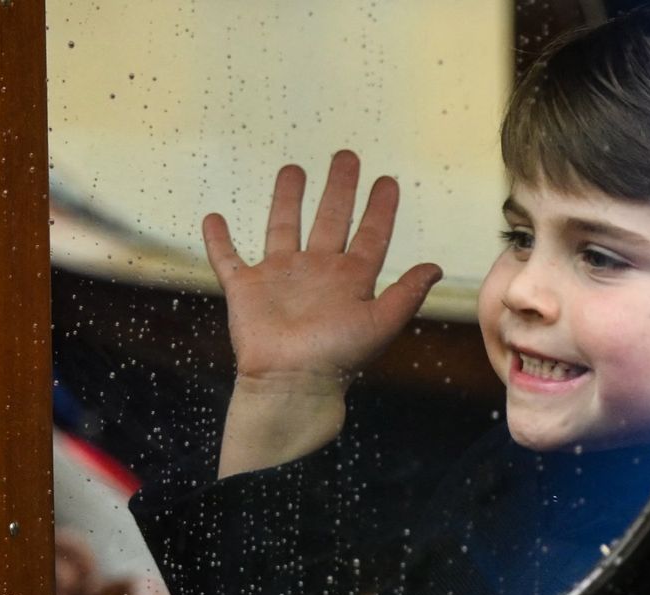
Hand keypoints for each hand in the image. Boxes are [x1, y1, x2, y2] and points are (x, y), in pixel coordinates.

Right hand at [202, 150, 442, 394]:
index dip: (380, 208)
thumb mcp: (381, 323)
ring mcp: (280, 278)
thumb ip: (407, 294)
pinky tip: (213, 217)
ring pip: (284, 227)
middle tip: (346, 156)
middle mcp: (317, 273)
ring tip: (293, 169)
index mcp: (350, 280)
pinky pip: (228, 259)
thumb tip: (436, 267)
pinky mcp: (246, 289)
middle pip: (330, 219)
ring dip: (288, 199)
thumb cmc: (337, 358)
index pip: (370, 235)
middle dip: (339, 188)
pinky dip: (218, 240)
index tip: (387, 181)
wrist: (291, 383)